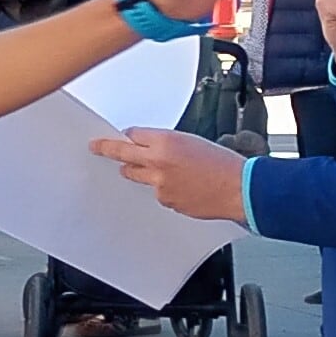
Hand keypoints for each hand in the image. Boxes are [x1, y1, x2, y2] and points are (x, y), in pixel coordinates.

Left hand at [91, 125, 251, 221]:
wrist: (239, 188)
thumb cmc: (223, 164)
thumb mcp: (192, 141)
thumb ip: (166, 142)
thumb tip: (149, 145)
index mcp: (165, 142)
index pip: (132, 135)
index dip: (129, 136)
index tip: (116, 136)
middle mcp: (157, 163)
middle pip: (122, 154)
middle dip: (108, 150)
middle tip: (96, 148)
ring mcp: (159, 184)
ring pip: (138, 176)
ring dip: (140, 171)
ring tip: (164, 171)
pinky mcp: (165, 201)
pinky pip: (156, 193)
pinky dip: (164, 188)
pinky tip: (184, 186)